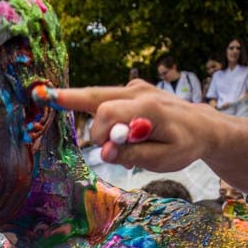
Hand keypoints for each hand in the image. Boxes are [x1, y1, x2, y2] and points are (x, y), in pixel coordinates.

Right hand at [52, 80, 226, 169]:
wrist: (203, 126)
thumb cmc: (185, 145)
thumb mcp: (164, 160)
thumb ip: (133, 155)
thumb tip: (105, 152)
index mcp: (148, 108)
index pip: (107, 114)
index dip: (99, 135)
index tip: (106, 153)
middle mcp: (138, 91)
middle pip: (94, 95)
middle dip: (71, 102)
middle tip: (45, 96)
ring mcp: (134, 87)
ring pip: (98, 98)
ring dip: (95, 121)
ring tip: (105, 137)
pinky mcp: (131, 90)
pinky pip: (107, 102)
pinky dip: (106, 120)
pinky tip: (119, 134)